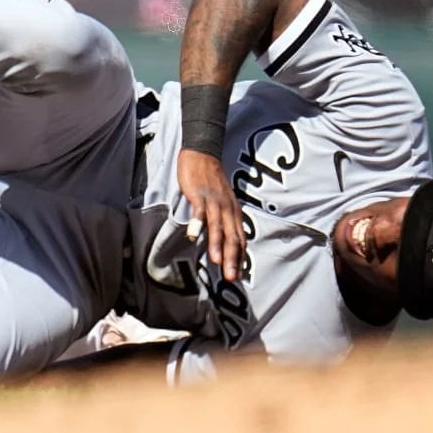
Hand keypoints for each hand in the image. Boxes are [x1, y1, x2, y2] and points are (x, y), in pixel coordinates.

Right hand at [176, 148, 246, 282]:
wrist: (203, 154)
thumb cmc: (211, 179)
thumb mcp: (223, 201)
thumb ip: (223, 219)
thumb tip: (224, 239)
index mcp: (233, 212)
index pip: (240, 239)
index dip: (239, 259)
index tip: (238, 276)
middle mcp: (227, 209)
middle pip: (231, 237)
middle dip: (232, 259)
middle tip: (231, 278)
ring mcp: (213, 202)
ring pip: (217, 227)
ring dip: (216, 245)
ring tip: (216, 262)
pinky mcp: (199, 195)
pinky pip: (199, 211)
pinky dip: (197, 223)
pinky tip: (192, 236)